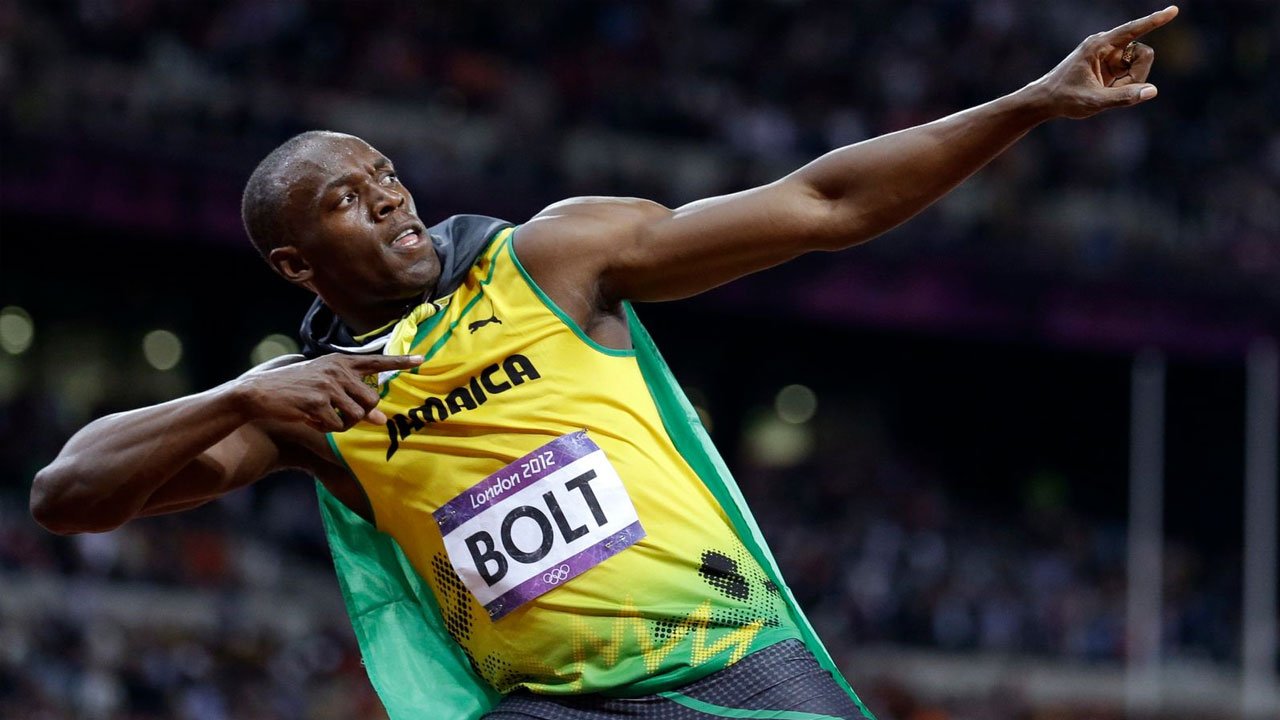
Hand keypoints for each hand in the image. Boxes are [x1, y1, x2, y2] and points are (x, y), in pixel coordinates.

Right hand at [233, 353, 423, 431]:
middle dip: (360, 414)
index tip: (421, 359)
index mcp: (340, 362)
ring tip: (323, 416)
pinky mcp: (317, 403)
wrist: (259, 392)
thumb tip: (382, 419)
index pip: (376, 361)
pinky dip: (327, 429)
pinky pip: (337, 426)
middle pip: (371, 401)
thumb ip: (354, 397)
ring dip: (343, 424)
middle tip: (339, 414)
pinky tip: (312, 420)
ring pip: (356, 416)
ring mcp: (328, 386)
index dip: (400, 361)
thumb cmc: (295, 389)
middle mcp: (337, 370)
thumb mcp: (325, 386)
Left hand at [1031, 5, 1177, 119]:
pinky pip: (1133, 72)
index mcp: (1099, 45)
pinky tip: (1106, 91)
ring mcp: (1111, 54)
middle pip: (1144, 53)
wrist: (1046, 101)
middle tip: (1115, 91)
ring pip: (1140, 64)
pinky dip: (1125, 85)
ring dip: (1130, 82)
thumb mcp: (1092, 101)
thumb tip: (1152, 91)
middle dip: (1137, 75)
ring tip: (1106, 92)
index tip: (1174, 10)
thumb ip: (1122, 98)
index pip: (1133, 29)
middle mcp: (1107, 45)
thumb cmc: (1065, 99)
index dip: (1155, 21)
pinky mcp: (1112, 64)